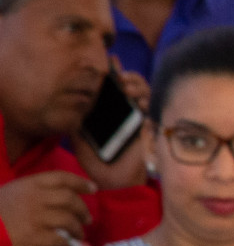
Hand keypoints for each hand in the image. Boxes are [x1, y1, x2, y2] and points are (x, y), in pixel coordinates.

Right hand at [0, 170, 94, 245]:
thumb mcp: (12, 192)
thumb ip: (33, 192)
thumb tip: (60, 197)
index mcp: (29, 184)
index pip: (62, 178)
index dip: (80, 183)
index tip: (93, 188)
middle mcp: (35, 198)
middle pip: (70, 200)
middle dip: (83, 210)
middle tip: (87, 219)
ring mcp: (35, 217)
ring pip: (68, 221)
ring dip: (78, 230)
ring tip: (79, 235)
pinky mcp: (34, 237)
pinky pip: (59, 240)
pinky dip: (67, 245)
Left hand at [72, 62, 152, 190]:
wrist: (114, 182)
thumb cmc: (98, 164)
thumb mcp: (80, 140)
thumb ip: (76, 124)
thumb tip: (67, 105)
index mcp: (111, 112)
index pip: (115, 87)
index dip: (114, 72)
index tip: (109, 63)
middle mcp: (127, 112)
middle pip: (133, 84)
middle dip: (127, 75)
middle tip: (118, 76)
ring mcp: (140, 118)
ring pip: (145, 92)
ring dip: (137, 85)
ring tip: (126, 86)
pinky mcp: (151, 126)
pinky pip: (153, 107)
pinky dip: (147, 100)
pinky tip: (137, 100)